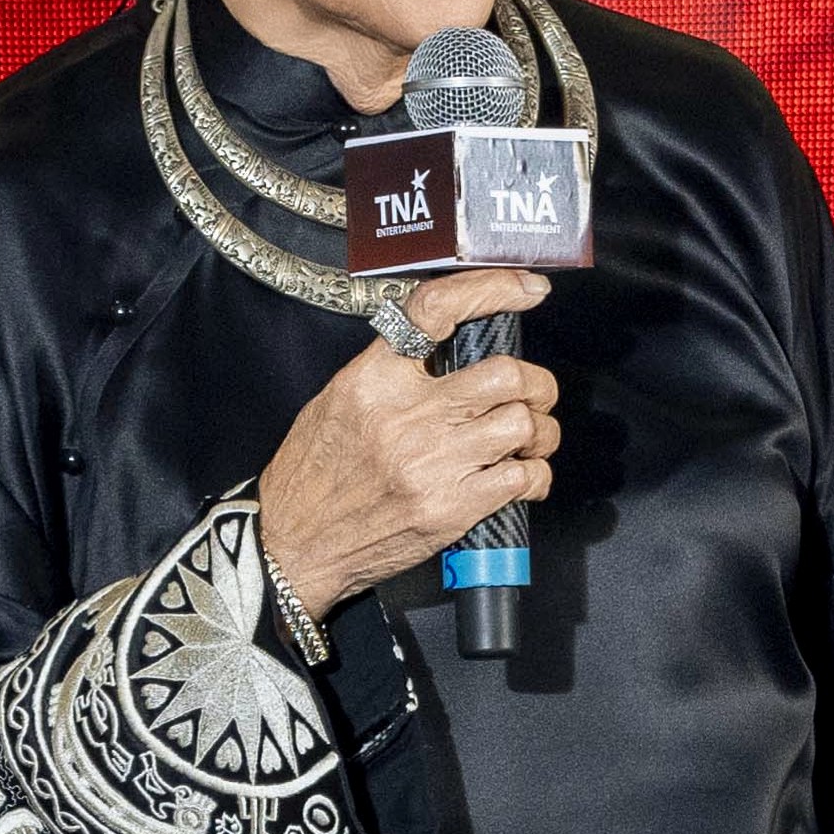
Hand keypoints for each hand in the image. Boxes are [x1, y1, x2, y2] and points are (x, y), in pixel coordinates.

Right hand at [254, 268, 560, 610]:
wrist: (294, 543)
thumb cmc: (312, 475)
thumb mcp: (337, 399)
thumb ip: (393, 369)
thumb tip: (453, 346)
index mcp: (373, 379)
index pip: (438, 311)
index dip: (492, 290)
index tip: (526, 289)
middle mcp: (407, 416)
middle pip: (506, 374)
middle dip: (536, 383)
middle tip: (534, 393)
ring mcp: (433, 463)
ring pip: (523, 424)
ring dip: (539, 430)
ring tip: (529, 439)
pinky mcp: (452, 507)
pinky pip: (523, 477)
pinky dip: (536, 474)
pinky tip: (522, 475)